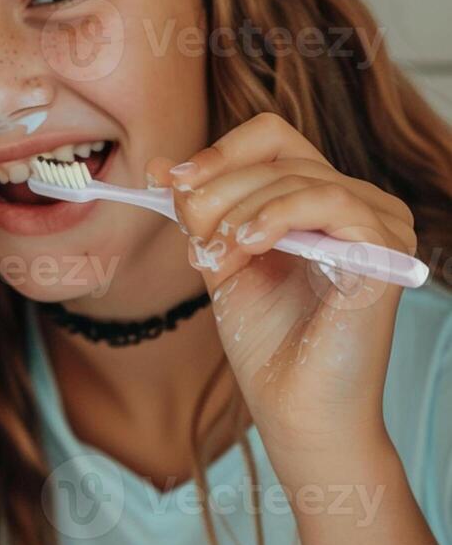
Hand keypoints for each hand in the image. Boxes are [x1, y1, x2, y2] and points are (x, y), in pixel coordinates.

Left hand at [145, 112, 418, 464]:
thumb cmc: (265, 340)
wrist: (295, 406)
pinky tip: (248, 246)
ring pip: (297, 176)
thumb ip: (198, 212)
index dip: (218, 152)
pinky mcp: (386, 249)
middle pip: (277, 155)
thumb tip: (160, 164)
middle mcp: (356, 203)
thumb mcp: (221, 256)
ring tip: (219, 254)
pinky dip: (276, 216)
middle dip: (218, 190)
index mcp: (317, 199)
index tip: (169, 180)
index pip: (272, 138)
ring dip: (239, 211)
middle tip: (194, 235)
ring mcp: (378, 224)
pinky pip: (330, 201)